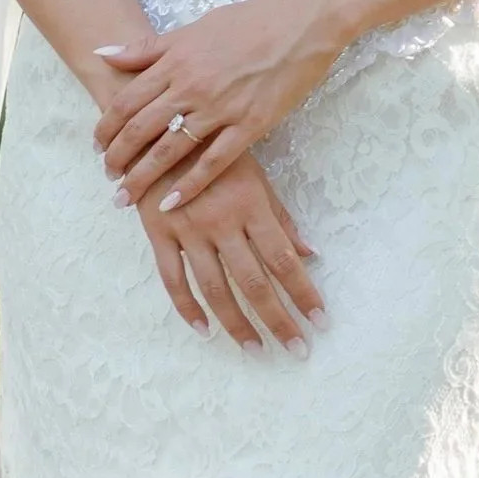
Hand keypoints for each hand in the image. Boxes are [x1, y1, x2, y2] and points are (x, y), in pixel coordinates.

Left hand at [93, 0, 345, 210]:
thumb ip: (148, 47)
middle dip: (118, 157)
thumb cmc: (248, 21)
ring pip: (170, 151)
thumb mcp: (193, 28)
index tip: (97, 146)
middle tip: (108, 177)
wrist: (299, 23)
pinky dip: (190, 185)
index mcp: (176, 61)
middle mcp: (191, 87)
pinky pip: (213, 162)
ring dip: (143, 177)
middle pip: (141, 129)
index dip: (107, 127)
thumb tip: (103, 53)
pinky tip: (171, 202)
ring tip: (126, 197)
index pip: (127, 100)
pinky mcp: (249, 125)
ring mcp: (220, 108)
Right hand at [137, 156, 323, 351]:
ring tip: (255, 349)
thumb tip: (309, 252)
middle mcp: (221, 221)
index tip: (320, 321)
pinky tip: (204, 330)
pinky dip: (187, 308)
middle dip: (277, 319)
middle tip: (296, 348)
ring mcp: (188, 229)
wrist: (158, 127)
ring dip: (237, 324)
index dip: (303, 293)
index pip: (283, 259)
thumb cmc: (214, 150)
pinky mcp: (159, 234)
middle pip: (253, 282)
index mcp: (250, 205)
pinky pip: (173, 279)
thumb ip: (280, 217)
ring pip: (214, 288)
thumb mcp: (254, 175)